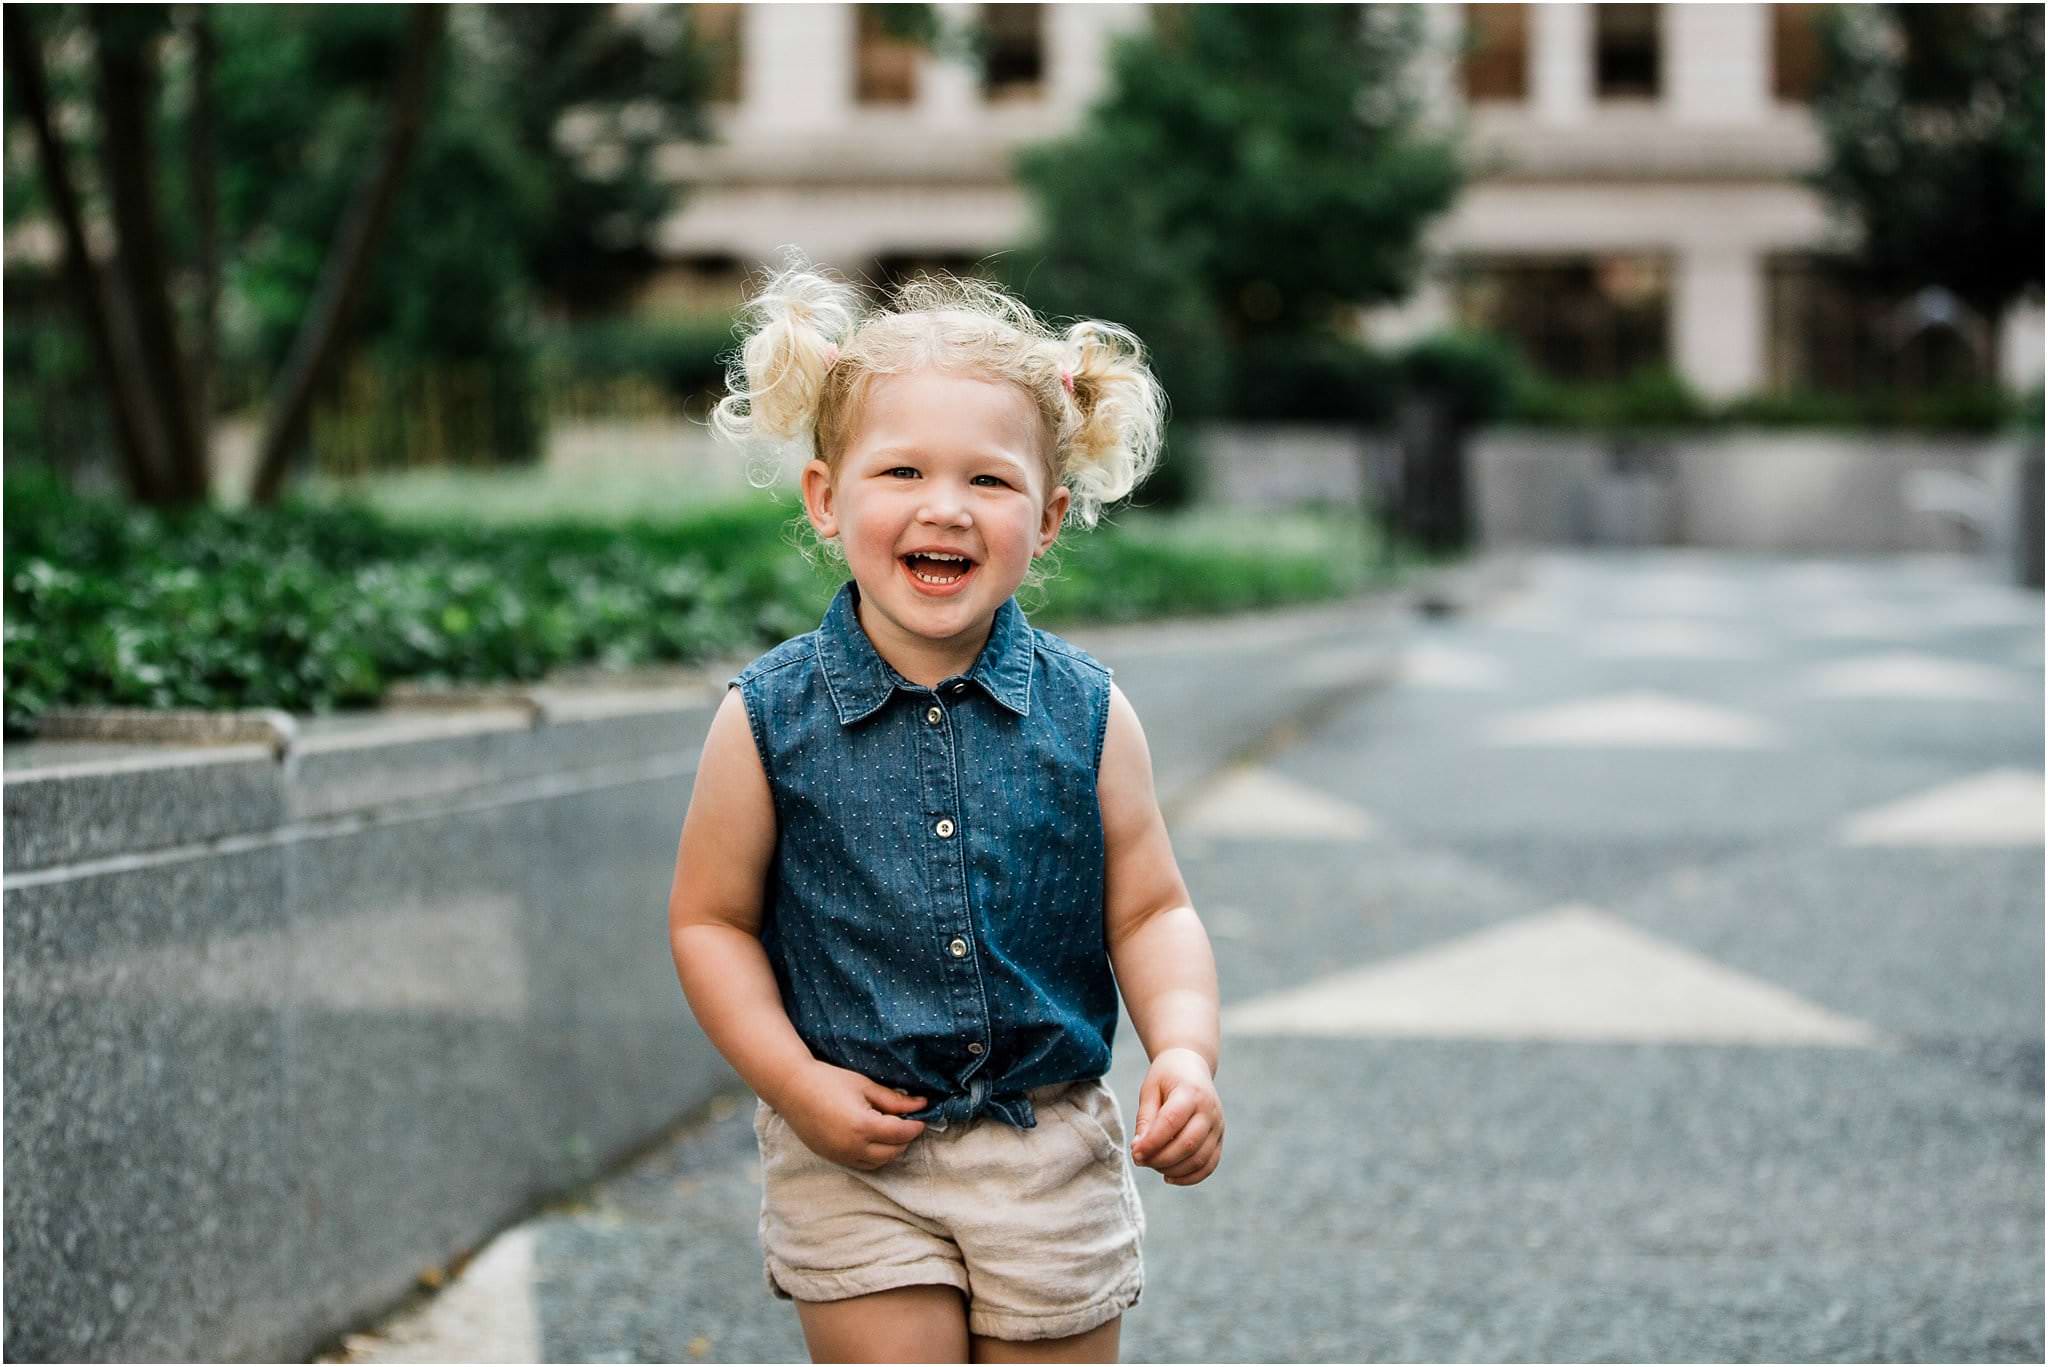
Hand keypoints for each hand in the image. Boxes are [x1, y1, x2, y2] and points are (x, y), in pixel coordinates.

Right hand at [774, 1061, 927, 1169]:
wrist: (792, 1089)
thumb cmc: (828, 1081)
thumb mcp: (865, 1086)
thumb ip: (895, 1100)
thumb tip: (922, 1105)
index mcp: (863, 1126)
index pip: (901, 1134)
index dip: (915, 1126)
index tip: (922, 1117)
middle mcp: (853, 1147)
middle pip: (893, 1152)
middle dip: (904, 1139)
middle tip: (906, 1121)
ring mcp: (841, 1156)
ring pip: (879, 1163)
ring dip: (890, 1150)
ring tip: (890, 1130)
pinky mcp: (833, 1158)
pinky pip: (862, 1164)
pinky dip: (874, 1156)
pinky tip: (873, 1139)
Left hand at [1130, 1048, 1222, 1185]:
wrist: (1192, 1065)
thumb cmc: (1166, 1077)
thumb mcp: (1150, 1090)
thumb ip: (1145, 1119)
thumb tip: (1139, 1150)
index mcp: (1190, 1092)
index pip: (1171, 1123)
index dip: (1152, 1142)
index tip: (1134, 1152)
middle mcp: (1209, 1110)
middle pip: (1188, 1144)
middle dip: (1160, 1159)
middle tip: (1140, 1160)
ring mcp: (1218, 1125)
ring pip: (1199, 1159)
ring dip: (1173, 1170)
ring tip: (1153, 1165)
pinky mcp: (1220, 1138)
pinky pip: (1209, 1165)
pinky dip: (1190, 1177)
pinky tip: (1169, 1176)